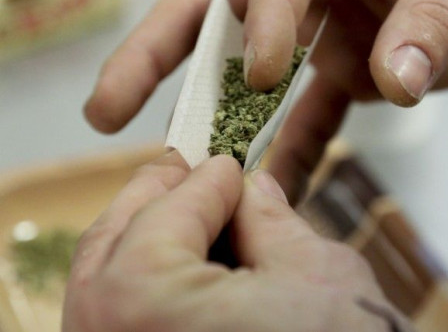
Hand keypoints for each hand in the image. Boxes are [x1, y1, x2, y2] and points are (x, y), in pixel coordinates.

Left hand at [63, 152, 394, 331]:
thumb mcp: (314, 272)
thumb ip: (270, 220)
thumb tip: (252, 193)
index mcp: (144, 301)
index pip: (165, 214)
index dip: (206, 179)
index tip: (229, 162)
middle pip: (112, 246)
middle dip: (154, 199)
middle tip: (191, 170)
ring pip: (102, 290)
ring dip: (142, 242)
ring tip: (188, 216)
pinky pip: (116, 326)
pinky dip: (143, 292)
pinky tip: (185, 272)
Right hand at [84, 0, 447, 197]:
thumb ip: (429, 18)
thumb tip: (390, 88)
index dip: (265, 18)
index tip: (262, 73)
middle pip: (222, 11)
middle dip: (164, 56)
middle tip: (110, 108)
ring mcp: (330, 23)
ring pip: (260, 74)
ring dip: (225, 122)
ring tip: (187, 174)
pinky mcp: (357, 66)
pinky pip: (317, 112)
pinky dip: (296, 150)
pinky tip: (272, 191)